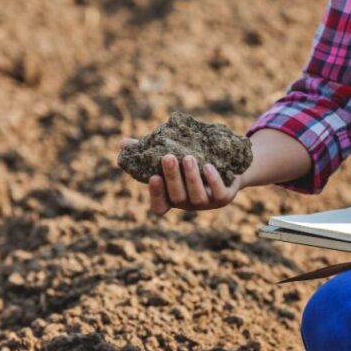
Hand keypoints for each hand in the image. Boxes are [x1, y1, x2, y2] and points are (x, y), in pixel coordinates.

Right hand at [119, 138, 240, 215]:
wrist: (228, 164)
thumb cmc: (192, 160)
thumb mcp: (170, 155)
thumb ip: (147, 152)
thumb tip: (122, 144)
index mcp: (172, 197)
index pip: (160, 206)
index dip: (156, 195)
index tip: (152, 177)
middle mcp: (188, 203)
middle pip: (177, 197)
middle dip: (172, 178)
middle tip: (168, 157)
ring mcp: (207, 202)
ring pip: (197, 197)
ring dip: (191, 178)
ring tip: (188, 157)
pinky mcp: (224, 197)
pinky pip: (219, 193)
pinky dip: (213, 180)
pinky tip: (208, 166)